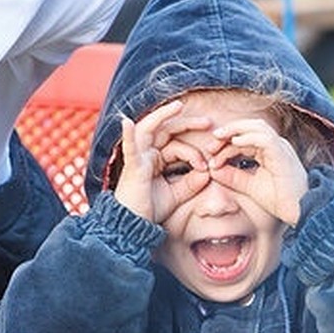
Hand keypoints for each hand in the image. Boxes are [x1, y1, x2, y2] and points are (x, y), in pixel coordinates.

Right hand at [113, 100, 212, 222]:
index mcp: (156, 159)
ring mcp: (138, 158)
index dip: (195, 154)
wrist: (133, 226)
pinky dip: (127, 136)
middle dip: (187, 124)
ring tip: (178, 106)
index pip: (178, 146)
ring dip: (163, 116)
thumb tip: (208, 171)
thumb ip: (191, 183)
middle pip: (166, 131)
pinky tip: (125, 122)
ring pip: (148, 129)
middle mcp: (146, 154)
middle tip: (208, 123)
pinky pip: (129, 149)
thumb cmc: (150, 209)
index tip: (208, 166)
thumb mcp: (176, 195)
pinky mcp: (132, 167)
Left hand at [210, 118, 308, 224]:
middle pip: (249, 127)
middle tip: (210, 145)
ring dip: (235, 130)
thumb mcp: (250, 187)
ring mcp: (281, 147)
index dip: (226, 144)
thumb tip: (212, 168)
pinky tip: (233, 143)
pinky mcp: (282, 153)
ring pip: (256, 127)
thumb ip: (232, 177)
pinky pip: (264, 138)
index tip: (210, 157)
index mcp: (269, 151)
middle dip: (228, 132)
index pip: (245, 138)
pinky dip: (247, 138)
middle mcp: (276, 145)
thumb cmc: (280, 201)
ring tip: (218, 139)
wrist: (300, 212)